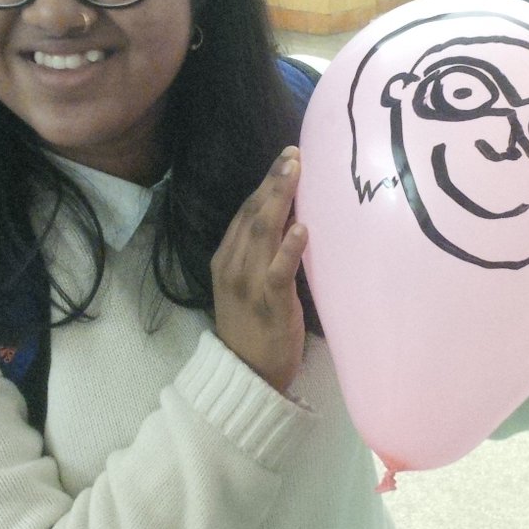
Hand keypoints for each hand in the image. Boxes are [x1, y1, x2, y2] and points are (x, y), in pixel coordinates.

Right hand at [211, 147, 308, 392]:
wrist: (245, 374)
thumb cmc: (253, 327)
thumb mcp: (246, 284)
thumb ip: (259, 253)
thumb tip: (288, 219)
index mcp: (226, 259)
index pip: (244, 213)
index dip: (265, 184)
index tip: (286, 159)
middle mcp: (233, 265)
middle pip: (252, 214)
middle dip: (273, 182)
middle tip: (293, 155)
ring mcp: (248, 283)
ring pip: (262, 233)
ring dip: (279, 200)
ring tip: (295, 173)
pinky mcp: (269, 302)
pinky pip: (278, 270)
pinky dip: (289, 247)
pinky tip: (302, 228)